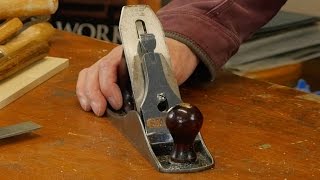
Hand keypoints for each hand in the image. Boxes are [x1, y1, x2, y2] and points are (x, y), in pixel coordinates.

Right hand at [76, 38, 198, 115]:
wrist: (173, 55)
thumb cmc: (170, 61)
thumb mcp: (168, 71)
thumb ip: (158, 83)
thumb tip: (151, 105)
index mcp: (129, 54)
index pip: (108, 67)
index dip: (108, 87)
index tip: (117, 103)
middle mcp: (115, 58)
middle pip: (95, 72)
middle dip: (94, 94)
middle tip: (100, 111)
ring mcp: (110, 65)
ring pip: (89, 75)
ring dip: (87, 94)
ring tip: (93, 109)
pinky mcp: (108, 75)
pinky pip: (89, 79)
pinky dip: (85, 92)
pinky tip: (89, 104)